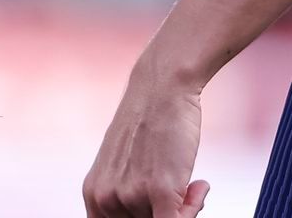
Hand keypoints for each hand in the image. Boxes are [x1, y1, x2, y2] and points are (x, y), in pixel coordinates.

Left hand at [83, 64, 209, 217]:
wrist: (162, 87)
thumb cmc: (148, 124)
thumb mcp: (124, 165)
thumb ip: (128, 197)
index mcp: (94, 195)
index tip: (155, 210)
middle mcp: (106, 199)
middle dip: (165, 215)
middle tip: (181, 196)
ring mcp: (130, 196)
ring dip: (185, 209)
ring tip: (189, 180)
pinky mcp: (158, 191)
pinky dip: (193, 211)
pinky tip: (198, 187)